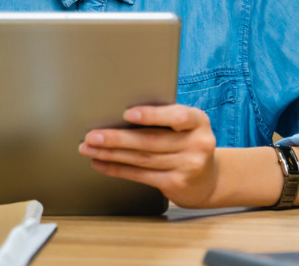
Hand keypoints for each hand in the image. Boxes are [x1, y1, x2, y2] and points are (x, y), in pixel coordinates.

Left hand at [78, 105, 218, 207]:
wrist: (208, 179)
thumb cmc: (188, 143)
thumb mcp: (187, 126)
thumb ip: (165, 118)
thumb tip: (120, 115)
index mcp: (199, 121)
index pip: (177, 117)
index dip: (152, 115)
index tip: (127, 114)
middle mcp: (198, 144)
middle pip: (151, 141)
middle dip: (117, 138)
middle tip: (92, 135)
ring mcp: (188, 166)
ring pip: (142, 159)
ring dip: (111, 154)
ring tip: (89, 148)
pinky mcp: (176, 184)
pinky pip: (141, 175)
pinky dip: (118, 169)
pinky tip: (102, 163)